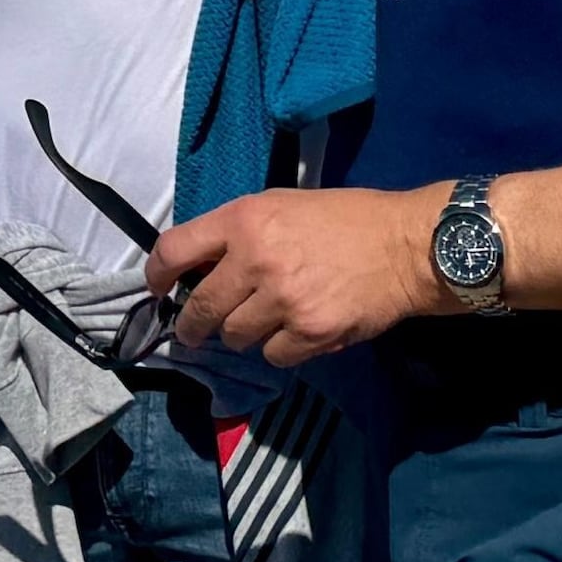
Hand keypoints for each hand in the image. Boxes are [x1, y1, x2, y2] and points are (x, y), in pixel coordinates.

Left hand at [147, 185, 449, 366]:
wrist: (405, 247)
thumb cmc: (345, 220)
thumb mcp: (282, 206)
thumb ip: (239, 233)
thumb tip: (201, 266)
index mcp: (244, 220)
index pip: (174, 250)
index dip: (155, 274)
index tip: (157, 288)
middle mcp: (255, 260)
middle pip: (199, 308)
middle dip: (193, 324)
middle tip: (196, 330)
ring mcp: (282, 300)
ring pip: (235, 336)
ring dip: (244, 333)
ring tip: (266, 320)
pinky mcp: (309, 332)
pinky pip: (272, 356)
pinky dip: (280, 348)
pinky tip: (298, 331)